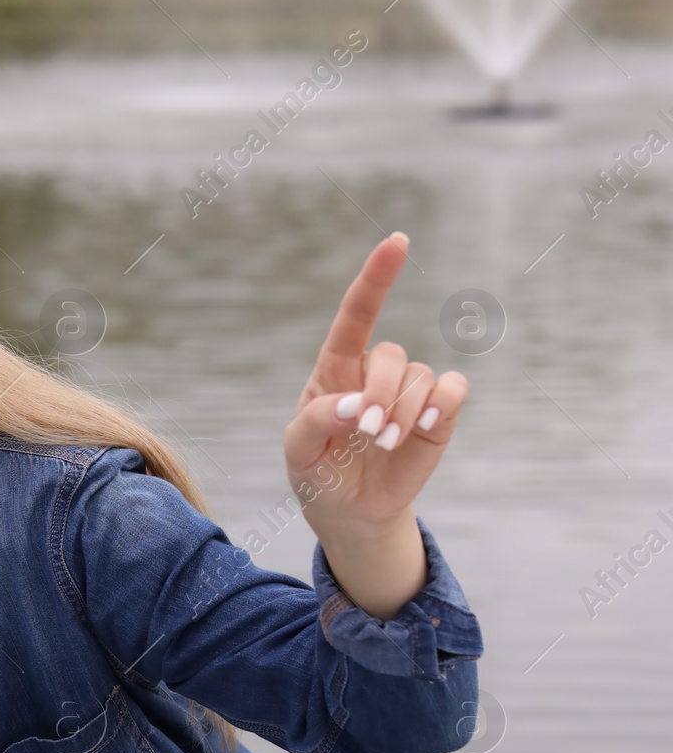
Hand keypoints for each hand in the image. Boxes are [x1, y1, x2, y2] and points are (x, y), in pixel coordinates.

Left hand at [284, 232, 468, 534]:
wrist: (351, 510)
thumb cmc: (317, 473)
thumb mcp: (298, 451)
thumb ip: (315, 421)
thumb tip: (354, 404)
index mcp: (335, 370)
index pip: (355, 316)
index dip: (376, 278)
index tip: (397, 242)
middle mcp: (374, 372)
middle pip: (389, 355)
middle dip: (379, 393)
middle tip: (366, 433)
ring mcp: (408, 391)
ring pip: (420, 377)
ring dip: (403, 412)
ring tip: (384, 445)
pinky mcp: (439, 413)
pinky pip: (454, 388)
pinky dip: (444, 403)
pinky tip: (426, 426)